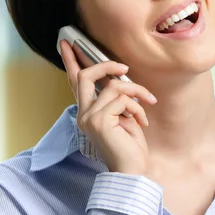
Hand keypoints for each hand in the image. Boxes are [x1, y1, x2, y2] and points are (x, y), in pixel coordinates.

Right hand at [60, 40, 156, 174]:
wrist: (131, 171)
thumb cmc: (130, 146)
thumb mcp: (124, 116)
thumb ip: (116, 99)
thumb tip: (120, 78)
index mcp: (88, 112)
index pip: (75, 83)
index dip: (71, 62)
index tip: (66, 43)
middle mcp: (84, 114)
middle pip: (86, 76)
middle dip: (106, 65)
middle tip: (124, 68)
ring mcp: (89, 118)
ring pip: (113, 86)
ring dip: (136, 92)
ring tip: (147, 104)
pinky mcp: (99, 121)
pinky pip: (122, 99)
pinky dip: (137, 107)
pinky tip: (142, 121)